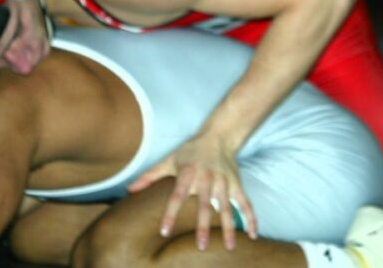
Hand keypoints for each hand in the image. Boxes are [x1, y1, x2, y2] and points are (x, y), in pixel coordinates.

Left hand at [127, 133, 257, 250]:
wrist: (218, 135)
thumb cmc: (190, 151)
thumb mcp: (169, 160)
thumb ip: (150, 176)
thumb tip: (129, 190)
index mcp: (188, 174)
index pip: (177, 196)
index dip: (170, 214)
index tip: (164, 231)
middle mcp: (207, 178)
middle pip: (205, 204)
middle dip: (202, 225)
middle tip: (200, 245)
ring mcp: (224, 182)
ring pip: (227, 207)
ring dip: (228, 227)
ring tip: (229, 246)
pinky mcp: (236, 184)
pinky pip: (245, 202)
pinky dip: (251, 218)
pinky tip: (253, 235)